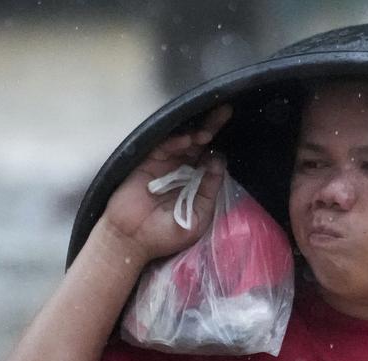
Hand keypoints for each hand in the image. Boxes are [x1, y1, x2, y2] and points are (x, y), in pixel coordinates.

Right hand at [101, 105, 233, 262]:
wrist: (133, 241)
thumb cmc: (166, 234)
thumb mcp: (198, 216)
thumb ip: (209, 190)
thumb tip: (218, 161)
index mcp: (195, 180)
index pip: (210, 157)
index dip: (220, 144)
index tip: (234, 130)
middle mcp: (181, 168)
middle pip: (199, 143)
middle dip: (212, 126)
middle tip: (225, 111)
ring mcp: (164, 164)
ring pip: (183, 142)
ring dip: (196, 134)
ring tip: (206, 133)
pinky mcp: (147, 162)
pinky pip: (163, 147)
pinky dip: (175, 142)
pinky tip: (187, 140)